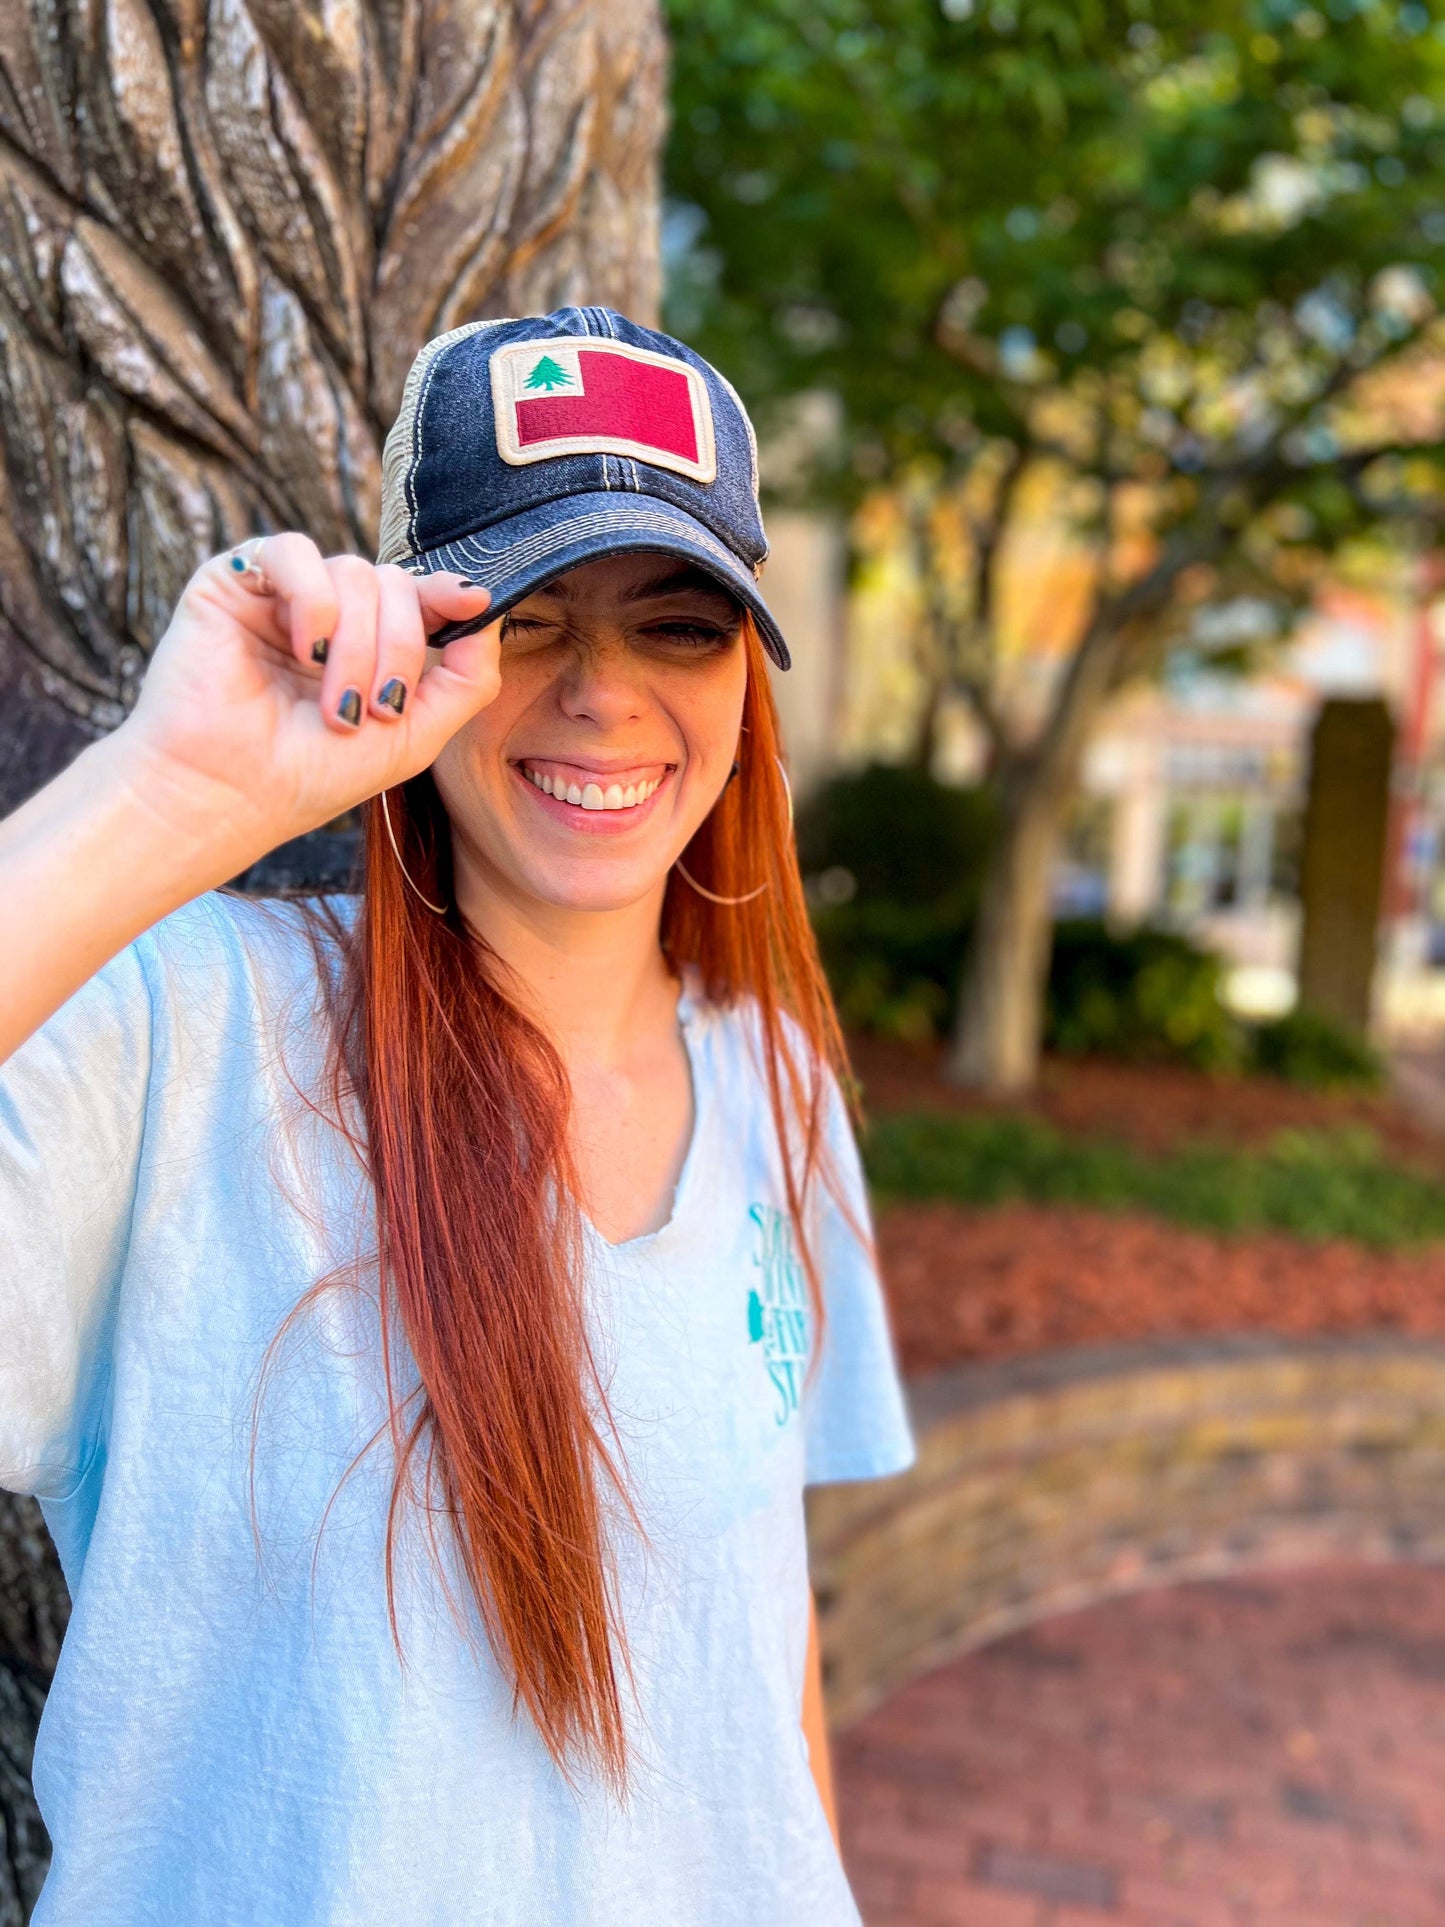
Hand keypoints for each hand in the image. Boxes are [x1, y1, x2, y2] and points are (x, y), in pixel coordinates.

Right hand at [116, 535, 498, 878]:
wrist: (233, 795)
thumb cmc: (316, 774)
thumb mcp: (417, 734)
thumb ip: (467, 678)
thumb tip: (487, 609)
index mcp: (368, 644)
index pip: (419, 596)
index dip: (448, 595)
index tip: (473, 603)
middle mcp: (328, 614)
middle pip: (395, 583)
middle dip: (399, 648)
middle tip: (374, 709)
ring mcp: (283, 596)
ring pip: (354, 571)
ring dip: (358, 643)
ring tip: (334, 704)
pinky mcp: (235, 581)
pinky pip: (294, 551)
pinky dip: (314, 601)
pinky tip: (304, 649)